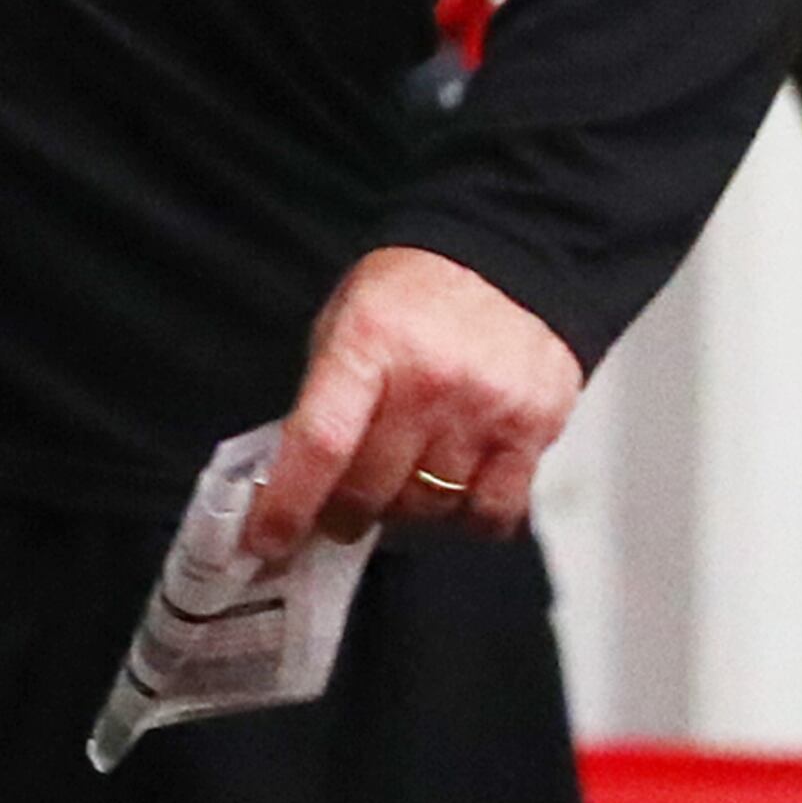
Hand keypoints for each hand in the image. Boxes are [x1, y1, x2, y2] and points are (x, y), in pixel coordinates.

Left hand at [243, 245, 582, 561]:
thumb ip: (324, 394)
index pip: (320, 443)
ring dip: (406, 511)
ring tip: (402, 484)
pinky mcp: (536, 429)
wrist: (508, 262)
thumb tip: (294, 476)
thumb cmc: (414, 295)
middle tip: (339, 511)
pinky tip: (456, 492)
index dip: (288, 503)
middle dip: (344, 512)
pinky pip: (494, 511)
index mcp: (366, 344)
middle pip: (374, 488)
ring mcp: (486, 408)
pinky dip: (468, 518)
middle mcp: (428, 380)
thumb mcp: (346, 320)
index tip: (265, 540)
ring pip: (430, 506)